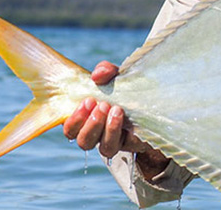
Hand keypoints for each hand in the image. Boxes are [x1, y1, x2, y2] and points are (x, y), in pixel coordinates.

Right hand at [63, 61, 169, 179]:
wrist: (149, 95)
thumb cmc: (122, 86)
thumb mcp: (113, 75)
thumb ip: (104, 71)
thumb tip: (97, 76)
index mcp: (85, 121)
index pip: (71, 129)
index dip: (75, 120)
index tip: (88, 101)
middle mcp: (97, 135)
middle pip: (85, 142)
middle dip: (92, 124)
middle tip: (103, 105)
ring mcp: (115, 141)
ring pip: (106, 149)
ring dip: (109, 129)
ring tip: (117, 110)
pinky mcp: (133, 143)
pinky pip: (128, 146)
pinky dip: (128, 133)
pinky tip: (129, 120)